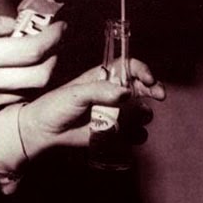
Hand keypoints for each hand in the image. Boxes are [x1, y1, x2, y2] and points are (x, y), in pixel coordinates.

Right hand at [0, 10, 65, 122]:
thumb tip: (12, 25)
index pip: (33, 49)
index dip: (53, 36)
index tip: (60, 26)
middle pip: (42, 75)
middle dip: (55, 57)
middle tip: (53, 42)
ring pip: (32, 90)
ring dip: (43, 72)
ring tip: (37, 56)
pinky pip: (15, 99)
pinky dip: (25, 85)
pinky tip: (16, 72)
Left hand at [0, 58, 164, 173]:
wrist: (45, 131)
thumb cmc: (55, 106)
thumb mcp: (75, 94)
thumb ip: (99, 91)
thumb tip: (125, 92)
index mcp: (103, 77)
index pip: (128, 67)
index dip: (141, 70)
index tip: (149, 79)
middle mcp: (112, 93)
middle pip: (141, 88)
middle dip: (153, 90)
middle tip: (158, 96)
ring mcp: (115, 113)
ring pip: (141, 112)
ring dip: (143, 115)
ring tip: (131, 120)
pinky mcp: (114, 132)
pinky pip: (134, 133)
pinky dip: (136, 135)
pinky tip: (127, 136)